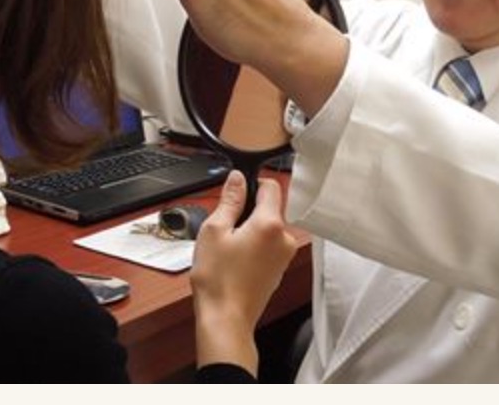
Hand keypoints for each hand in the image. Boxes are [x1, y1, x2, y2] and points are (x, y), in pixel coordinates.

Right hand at [190, 174, 301, 374]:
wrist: (226, 319)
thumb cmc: (218, 280)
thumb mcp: (214, 230)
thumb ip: (229, 200)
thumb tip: (237, 179)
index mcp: (271, 224)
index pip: (271, 186)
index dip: (251, 184)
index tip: (236, 194)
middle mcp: (285, 238)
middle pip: (269, 209)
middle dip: (247, 213)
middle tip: (224, 229)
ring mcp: (284, 255)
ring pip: (267, 229)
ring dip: (250, 231)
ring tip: (227, 250)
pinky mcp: (279, 269)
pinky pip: (268, 247)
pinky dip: (254, 248)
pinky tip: (235, 262)